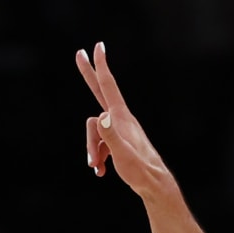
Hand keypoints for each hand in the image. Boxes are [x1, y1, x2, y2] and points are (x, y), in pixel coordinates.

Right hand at [75, 42, 171, 195]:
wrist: (154, 185)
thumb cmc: (140, 170)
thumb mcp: (122, 155)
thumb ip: (110, 135)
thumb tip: (100, 116)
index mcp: (121, 117)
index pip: (108, 85)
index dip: (101, 66)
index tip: (98, 46)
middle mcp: (120, 119)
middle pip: (98, 94)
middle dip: (88, 76)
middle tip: (79, 54)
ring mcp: (119, 130)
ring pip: (95, 130)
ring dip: (91, 149)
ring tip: (96, 169)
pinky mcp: (119, 142)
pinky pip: (101, 143)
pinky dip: (98, 157)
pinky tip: (101, 172)